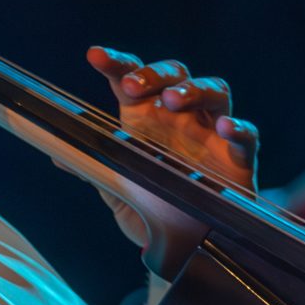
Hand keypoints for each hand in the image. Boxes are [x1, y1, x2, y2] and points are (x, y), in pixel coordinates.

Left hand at [86, 46, 259, 274]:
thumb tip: (57, 155)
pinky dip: (239, 127)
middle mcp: (180, 118)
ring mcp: (212, 134)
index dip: (117, 63)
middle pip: (176, 74)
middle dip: (154, 73)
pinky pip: (247, 135)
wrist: (185, 247)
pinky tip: (225, 127)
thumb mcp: (116, 188)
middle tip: (131, 85)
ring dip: (194, 89)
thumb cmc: (151, 206)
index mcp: (146, 118)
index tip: (95, 56)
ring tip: (175, 100)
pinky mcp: (239, 159)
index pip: (132, 79)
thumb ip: (92, 167)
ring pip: (215, 90)